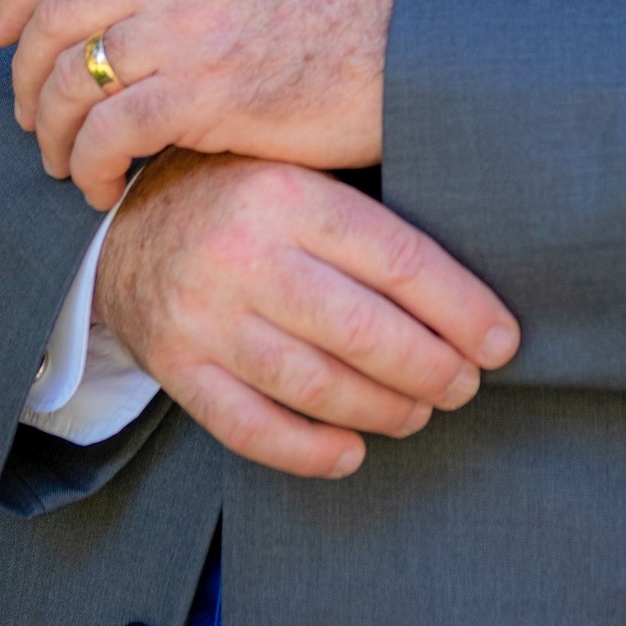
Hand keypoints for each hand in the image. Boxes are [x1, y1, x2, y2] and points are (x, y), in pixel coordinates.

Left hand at [0, 0, 401, 211]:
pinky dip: (93, 165)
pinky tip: (103, 186)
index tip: (0, 31)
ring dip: (55, 131)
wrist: (424, 49)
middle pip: (60, 17)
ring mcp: (191, 28)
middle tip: (31, 116)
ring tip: (66, 164)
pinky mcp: (207, 94)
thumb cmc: (362, 5)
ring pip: (77, 80)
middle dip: (28, 75)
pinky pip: (113, 132)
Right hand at [96, 149, 519, 479]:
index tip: (502, 342)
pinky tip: (352, 454)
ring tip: (419, 413)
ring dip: (381, 410)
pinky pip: (248, 428)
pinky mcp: (174, 365)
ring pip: (313, 385)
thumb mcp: (298, 172)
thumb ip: (365, 212)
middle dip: (430, 370)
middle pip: (362, 331)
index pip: (399, 260)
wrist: (122, 224)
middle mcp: (242, 253)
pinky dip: (307, 451)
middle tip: (464, 385)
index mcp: (289, 194)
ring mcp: (202, 315)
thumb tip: (474, 281)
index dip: (462, 311)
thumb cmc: (242, 199)